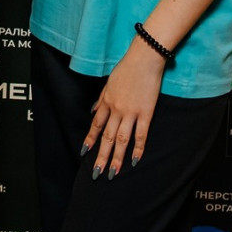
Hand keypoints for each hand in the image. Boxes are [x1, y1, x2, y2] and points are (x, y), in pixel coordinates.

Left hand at [85, 36, 166, 177]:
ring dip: (116, 158)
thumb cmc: (127, 68)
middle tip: (97, 173)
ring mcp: (131, 112)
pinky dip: (138, 148)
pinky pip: (141, 134)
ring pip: (121, 140)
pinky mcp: (146, 112)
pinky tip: (134, 160)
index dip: (90, 140)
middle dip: (101, 156)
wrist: (145, 58)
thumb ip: (101, 99)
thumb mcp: (109, 83)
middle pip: (107, 137)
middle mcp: (116, 109)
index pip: (96, 126)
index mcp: (106, 102)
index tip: (84, 153)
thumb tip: (93, 111)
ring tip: (113, 173)